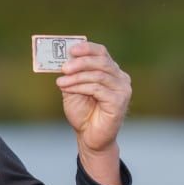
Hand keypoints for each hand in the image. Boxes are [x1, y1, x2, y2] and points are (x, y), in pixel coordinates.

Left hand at [56, 42, 131, 184]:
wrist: (89, 136)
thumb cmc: (83, 112)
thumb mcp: (73, 88)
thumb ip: (71, 75)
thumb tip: (63, 60)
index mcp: (110, 71)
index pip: (101, 52)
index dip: (87, 48)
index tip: (71, 49)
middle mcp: (120, 78)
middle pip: (101, 61)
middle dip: (80, 62)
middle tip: (64, 67)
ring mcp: (122, 89)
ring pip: (98, 75)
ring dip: (76, 77)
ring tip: (60, 82)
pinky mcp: (119, 101)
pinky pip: (97, 88)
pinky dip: (80, 87)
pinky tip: (67, 89)